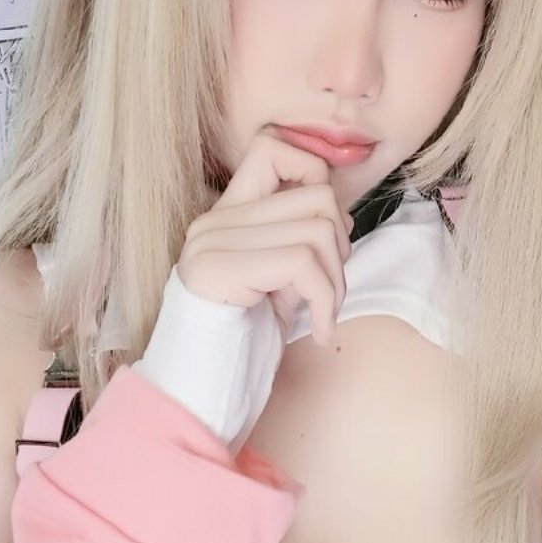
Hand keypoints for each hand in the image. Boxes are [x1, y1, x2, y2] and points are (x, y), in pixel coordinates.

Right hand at [177, 132, 353, 347]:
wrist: (199, 395)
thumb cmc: (243, 347)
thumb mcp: (278, 286)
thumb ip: (298, 244)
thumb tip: (342, 216)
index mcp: (225, 217)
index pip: (272, 147)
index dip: (314, 173)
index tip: (324, 229)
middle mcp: (214, 222)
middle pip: (317, 195)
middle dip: (342, 246)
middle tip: (327, 289)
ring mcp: (213, 243)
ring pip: (318, 230)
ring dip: (336, 281)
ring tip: (321, 314)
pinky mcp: (220, 270)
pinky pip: (304, 264)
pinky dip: (326, 301)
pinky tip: (320, 332)